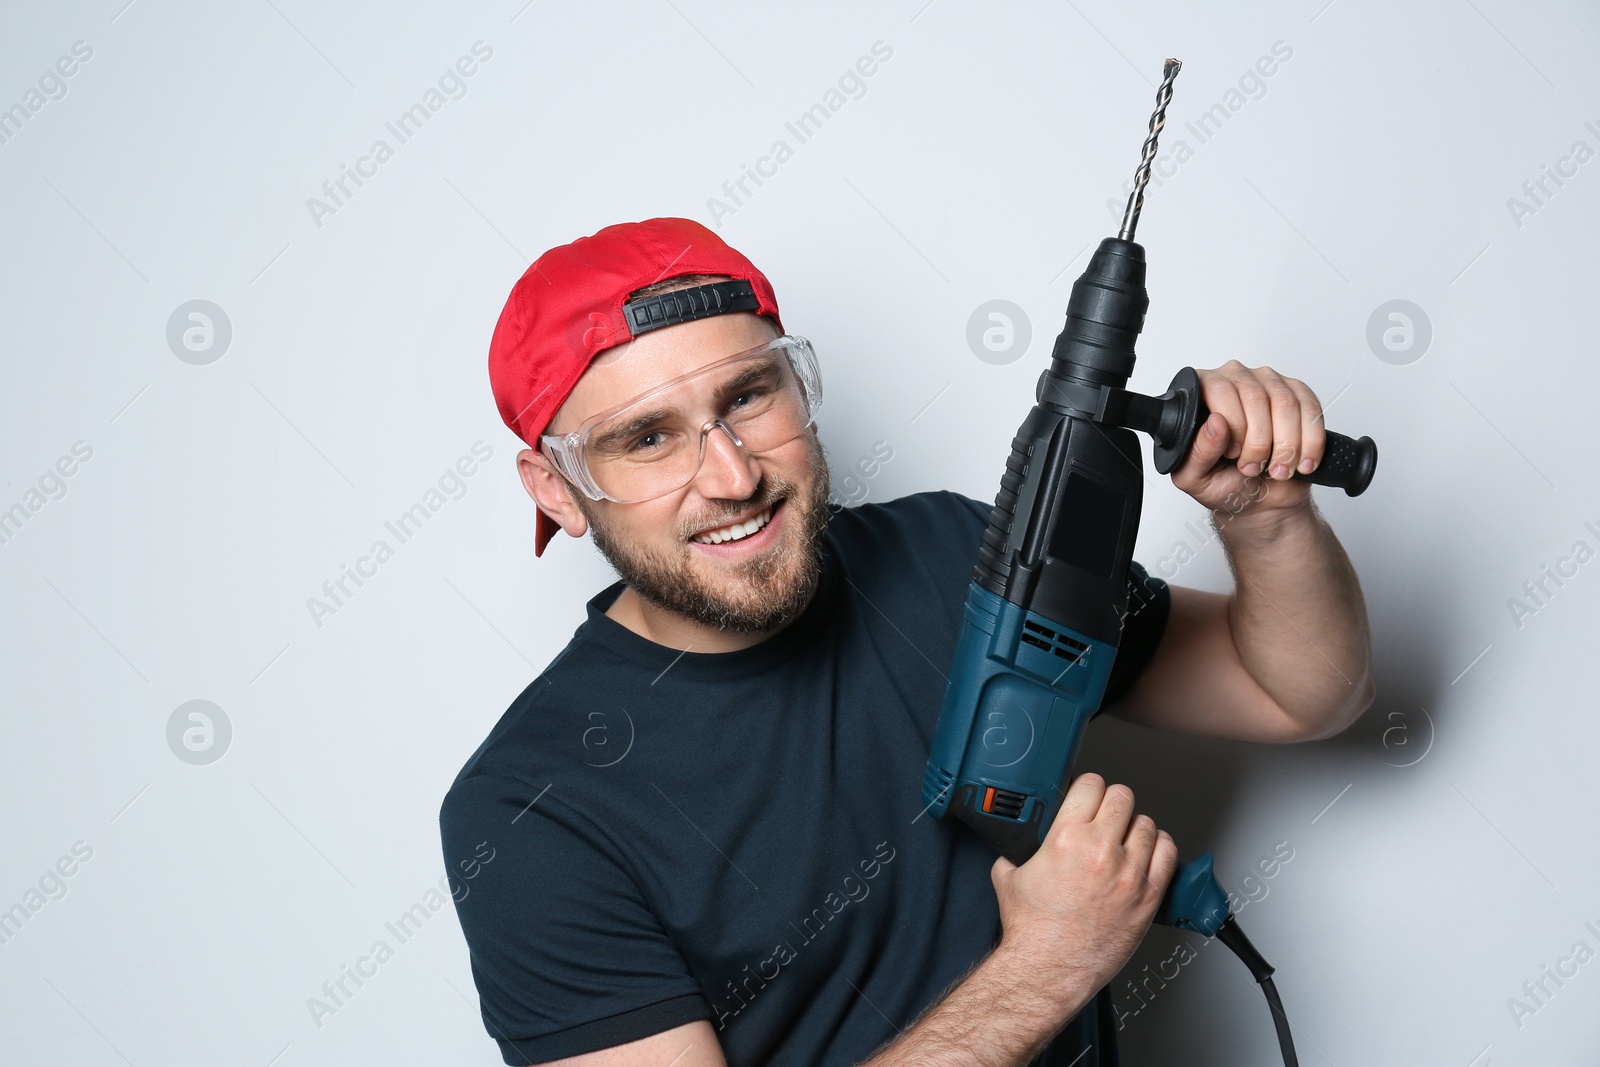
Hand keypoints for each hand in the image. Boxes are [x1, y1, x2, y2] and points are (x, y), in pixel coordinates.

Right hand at [988, 773, 1177, 1015]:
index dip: (1087, 787)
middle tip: (1105, 814)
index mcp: (1067, 838)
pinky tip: (1147, 853)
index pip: (1091, 784)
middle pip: (1123, 797)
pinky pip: (1167, 853)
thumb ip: (1020, 850)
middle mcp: (1101, 851)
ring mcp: (1129, 874)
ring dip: (1134, 827)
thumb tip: (1023, 841)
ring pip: (1147, 823)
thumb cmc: (1032, 931)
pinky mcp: (1148, 896)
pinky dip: (1159, 847)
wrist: (1049, 968)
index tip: (1086, 795)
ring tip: (1124, 838)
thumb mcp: (1009, 876)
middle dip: (1111, 802)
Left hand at [1171, 360, 1324, 515]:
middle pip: (1254, 396)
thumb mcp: (1197, 477)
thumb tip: (1215, 423)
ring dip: (1286, 445)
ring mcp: (1269, 382)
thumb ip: (1199, 452)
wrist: (1260, 498)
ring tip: (1277, 470)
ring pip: (1286, 404)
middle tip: (1252, 468)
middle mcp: (1235, 379)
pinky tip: (1301, 462)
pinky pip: (1311, 410)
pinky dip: (1310, 442)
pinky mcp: (1299, 394)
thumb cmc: (1224, 483)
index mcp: (1202, 392)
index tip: (1233, 454)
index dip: (1232, 425)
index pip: (1220, 390)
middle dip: (1258, 442)